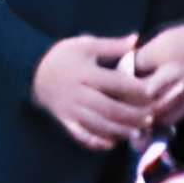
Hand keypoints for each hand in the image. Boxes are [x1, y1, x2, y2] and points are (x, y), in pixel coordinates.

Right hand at [31, 34, 155, 150]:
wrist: (32, 71)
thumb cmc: (63, 56)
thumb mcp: (85, 45)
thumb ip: (111, 45)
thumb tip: (136, 39)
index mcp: (85, 73)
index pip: (114, 82)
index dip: (135, 89)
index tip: (151, 93)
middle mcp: (78, 93)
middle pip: (108, 108)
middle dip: (131, 115)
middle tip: (150, 118)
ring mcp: (70, 110)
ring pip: (97, 124)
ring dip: (119, 130)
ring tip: (137, 132)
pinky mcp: (65, 120)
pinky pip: (80, 135)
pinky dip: (96, 142)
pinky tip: (112, 143)